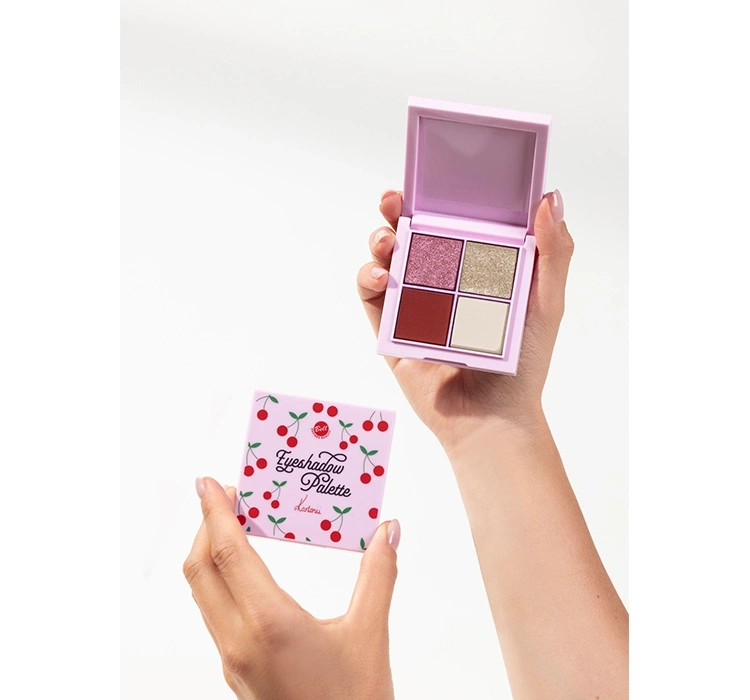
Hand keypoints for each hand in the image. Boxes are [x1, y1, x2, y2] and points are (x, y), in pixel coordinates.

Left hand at [184, 477, 400, 699]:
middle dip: (206, 525)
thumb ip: (378, 576)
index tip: (207, 480)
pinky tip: (248, 571)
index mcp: (269, 624)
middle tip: (226, 494)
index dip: (215, 511)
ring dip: (212, 553)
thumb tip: (389, 530)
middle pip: (202, 570)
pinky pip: (216, 614)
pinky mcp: (236, 671)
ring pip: (205, 594)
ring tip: (235, 524)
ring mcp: (233, 659)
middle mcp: (239, 640)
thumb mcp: (369, 635)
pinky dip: (222, 580)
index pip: (227, 553)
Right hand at [357, 189, 573, 456]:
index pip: (449, 223)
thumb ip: (553, 254)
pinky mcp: (392, 332)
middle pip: (410, 236)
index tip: (427, 179)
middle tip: (392, 200)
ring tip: (386, 242)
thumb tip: (551, 197)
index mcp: (473, 268)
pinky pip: (371, 300)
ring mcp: (414, 306)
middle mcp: (440, 282)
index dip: (435, 198)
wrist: (493, 419)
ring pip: (386, 262)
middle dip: (395, 212)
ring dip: (378, 243)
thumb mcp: (547, 305)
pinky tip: (379, 277)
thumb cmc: (525, 364)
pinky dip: (367, 281)